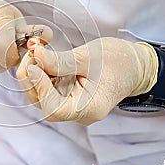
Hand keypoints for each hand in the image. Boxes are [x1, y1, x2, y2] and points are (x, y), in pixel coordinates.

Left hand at [16, 37, 157, 124]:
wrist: (134, 64)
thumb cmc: (120, 61)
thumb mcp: (90, 57)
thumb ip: (61, 60)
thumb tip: (35, 56)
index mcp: (89, 108)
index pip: (54, 108)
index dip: (40, 87)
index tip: (34, 66)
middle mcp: (78, 112)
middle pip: (43, 103)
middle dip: (32, 78)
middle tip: (31, 54)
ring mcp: (72, 104)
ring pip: (42, 95)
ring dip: (34, 74)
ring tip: (35, 52)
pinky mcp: (67, 95)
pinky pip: (48, 87)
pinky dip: (41, 72)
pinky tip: (41, 56)